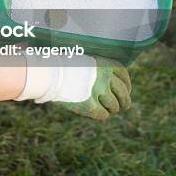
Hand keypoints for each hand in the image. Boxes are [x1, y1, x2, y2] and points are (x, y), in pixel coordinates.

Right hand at [14, 53, 130, 120]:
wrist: (49, 73)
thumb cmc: (63, 65)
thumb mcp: (83, 60)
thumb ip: (97, 69)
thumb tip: (106, 79)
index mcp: (104, 64)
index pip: (123, 75)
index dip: (127, 84)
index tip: (126, 90)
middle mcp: (105, 77)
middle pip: (123, 93)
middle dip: (124, 101)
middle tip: (123, 106)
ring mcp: (98, 92)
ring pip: (114, 106)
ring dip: (112, 109)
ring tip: (107, 109)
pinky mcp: (90, 106)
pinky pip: (103, 115)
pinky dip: (101, 114)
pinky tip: (97, 112)